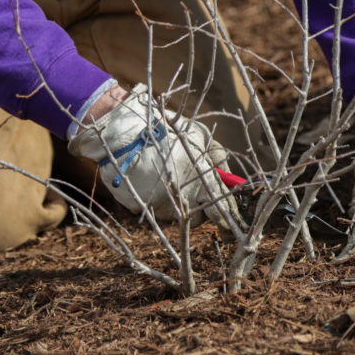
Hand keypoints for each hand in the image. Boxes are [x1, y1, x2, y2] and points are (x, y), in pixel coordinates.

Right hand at [68, 84, 240, 228]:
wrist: (125, 135)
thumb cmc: (168, 132)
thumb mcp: (199, 137)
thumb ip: (217, 159)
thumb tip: (227, 177)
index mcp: (202, 182)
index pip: (223, 210)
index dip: (228, 218)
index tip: (229, 222)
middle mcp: (184, 198)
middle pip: (200, 219)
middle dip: (201, 210)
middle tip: (196, 195)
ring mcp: (162, 206)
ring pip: (177, 216)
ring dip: (178, 204)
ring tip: (169, 181)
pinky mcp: (142, 209)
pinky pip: (155, 209)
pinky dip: (157, 200)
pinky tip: (151, 181)